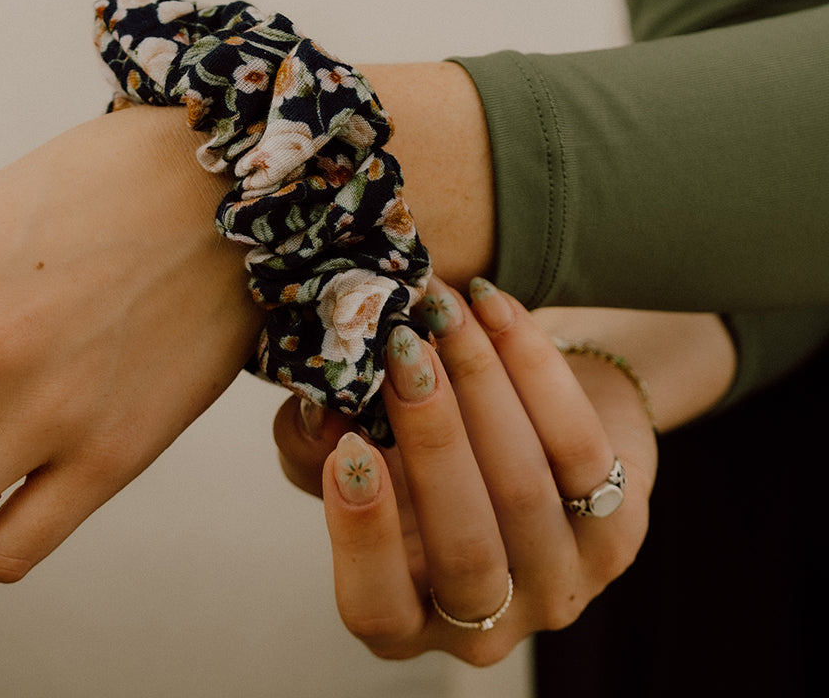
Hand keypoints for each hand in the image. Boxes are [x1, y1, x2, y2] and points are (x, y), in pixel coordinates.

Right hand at [273, 277, 656, 663]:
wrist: (528, 424)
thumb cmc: (415, 455)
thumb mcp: (354, 455)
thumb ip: (315, 445)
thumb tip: (321, 409)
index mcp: (406, 618)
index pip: (377, 608)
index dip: (361, 538)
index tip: (349, 451)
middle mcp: (485, 622)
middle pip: (465, 550)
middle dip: (432, 441)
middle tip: (403, 351)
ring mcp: (560, 582)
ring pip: (524, 492)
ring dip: (480, 385)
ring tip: (446, 311)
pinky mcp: (619, 532)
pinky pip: (581, 448)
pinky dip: (535, 370)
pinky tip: (496, 311)